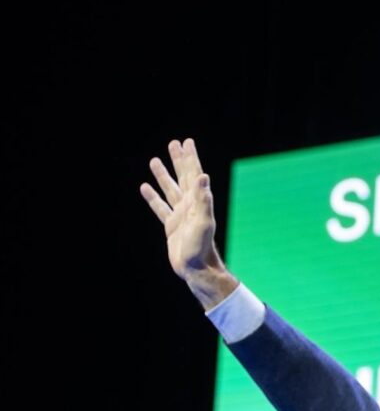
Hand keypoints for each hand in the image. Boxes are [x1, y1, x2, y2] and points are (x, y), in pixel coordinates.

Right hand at [140, 138, 237, 307]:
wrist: (196, 269)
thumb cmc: (202, 248)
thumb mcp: (204, 222)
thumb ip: (203, 200)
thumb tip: (203, 177)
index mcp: (198, 202)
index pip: (193, 174)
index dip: (190, 158)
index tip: (187, 142)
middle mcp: (190, 206)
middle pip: (182, 177)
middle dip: (178, 160)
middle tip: (173, 143)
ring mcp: (180, 215)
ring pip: (169, 189)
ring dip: (163, 175)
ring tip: (155, 160)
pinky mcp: (171, 226)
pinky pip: (159, 208)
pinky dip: (152, 197)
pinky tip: (145, 187)